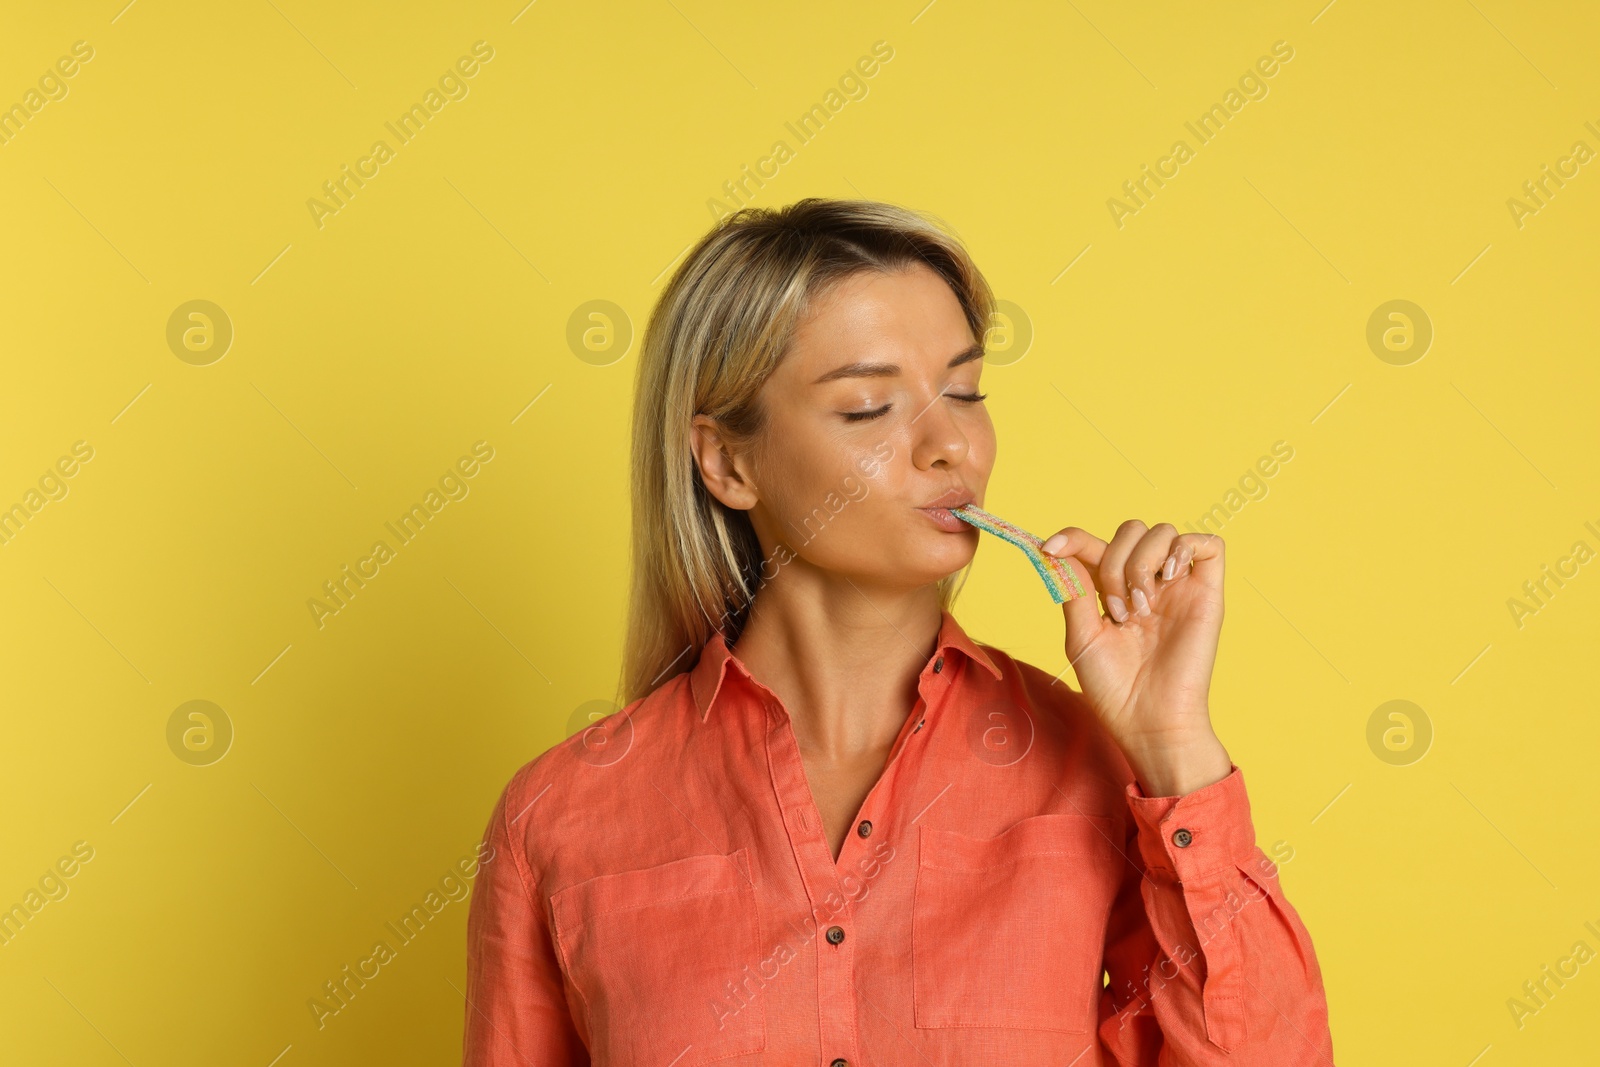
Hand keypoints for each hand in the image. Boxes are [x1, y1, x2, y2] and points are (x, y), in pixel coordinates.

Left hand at [1039, 521, 1231, 796]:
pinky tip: (1167, 579)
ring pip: (1163, 531)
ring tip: (1140, 609)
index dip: (1072, 537)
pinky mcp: (1208, 594)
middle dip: (1113, 562)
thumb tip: (1058, 551)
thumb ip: (1075, 590)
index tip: (1050, 548)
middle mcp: (1147, 583)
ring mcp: (1178, 587)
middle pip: (1130, 531)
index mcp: (1115, 591)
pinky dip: (1184, 548)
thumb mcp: (1081, 636)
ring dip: (1141, 563)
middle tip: (1116, 611)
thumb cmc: (1115, 688)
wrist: (1150, 722)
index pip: (1095, 544)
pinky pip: (1210, 544)